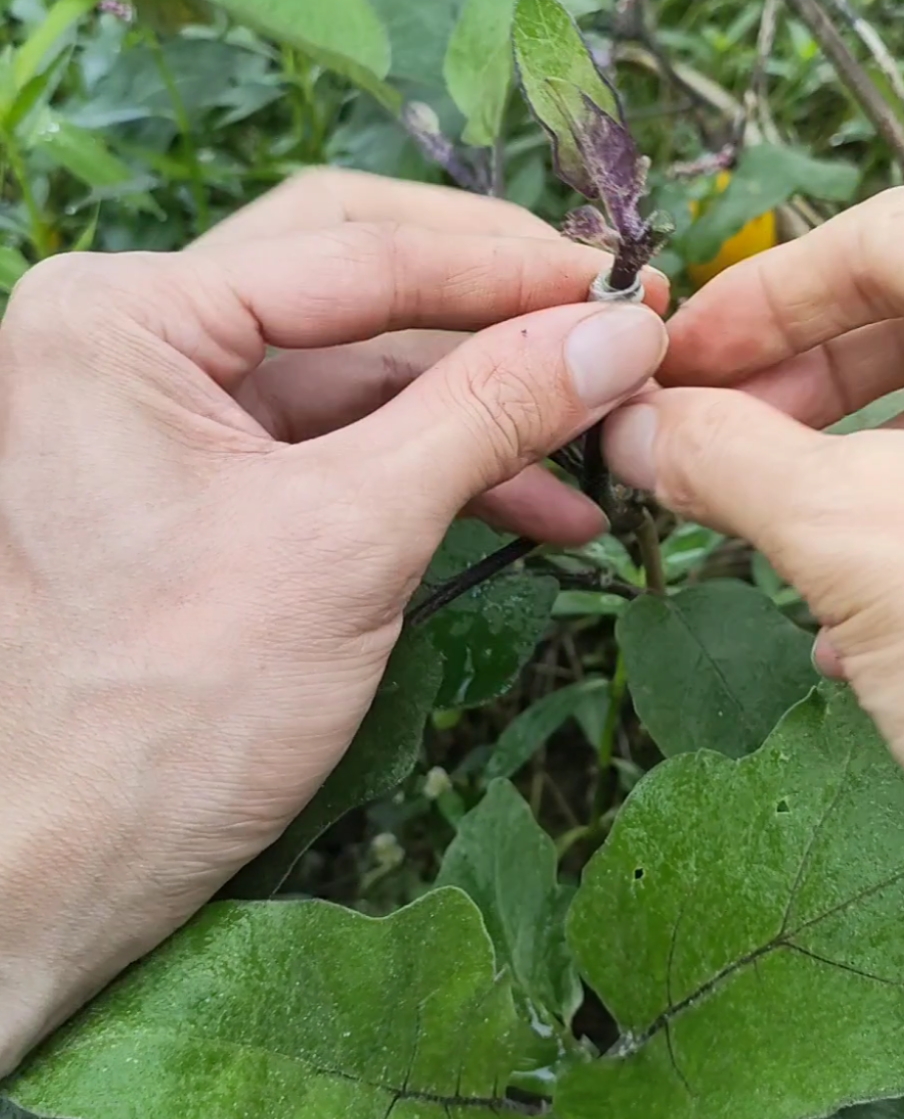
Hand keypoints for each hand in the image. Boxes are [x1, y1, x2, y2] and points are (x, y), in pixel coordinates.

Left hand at [0, 169, 667, 1071]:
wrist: (63, 868)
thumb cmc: (171, 711)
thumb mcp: (350, 541)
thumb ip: (486, 413)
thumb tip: (616, 327)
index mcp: (121, 315)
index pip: (350, 250)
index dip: (504, 269)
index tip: (624, 286)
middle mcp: (125, 335)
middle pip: (351, 282)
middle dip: (491, 318)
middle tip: (614, 331)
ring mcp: (157, 409)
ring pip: (355, 367)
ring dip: (480, 406)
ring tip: (604, 441)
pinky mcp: (195, 481)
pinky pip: (334, 441)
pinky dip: (433, 468)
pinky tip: (542, 509)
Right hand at [604, 187, 903, 896]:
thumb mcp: (861, 537)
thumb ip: (732, 459)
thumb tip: (637, 425)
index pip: (893, 236)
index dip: (762, 299)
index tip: (679, 360)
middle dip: (801, 389)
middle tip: (707, 442)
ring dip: (847, 471)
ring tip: (763, 535)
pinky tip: (848, 623)